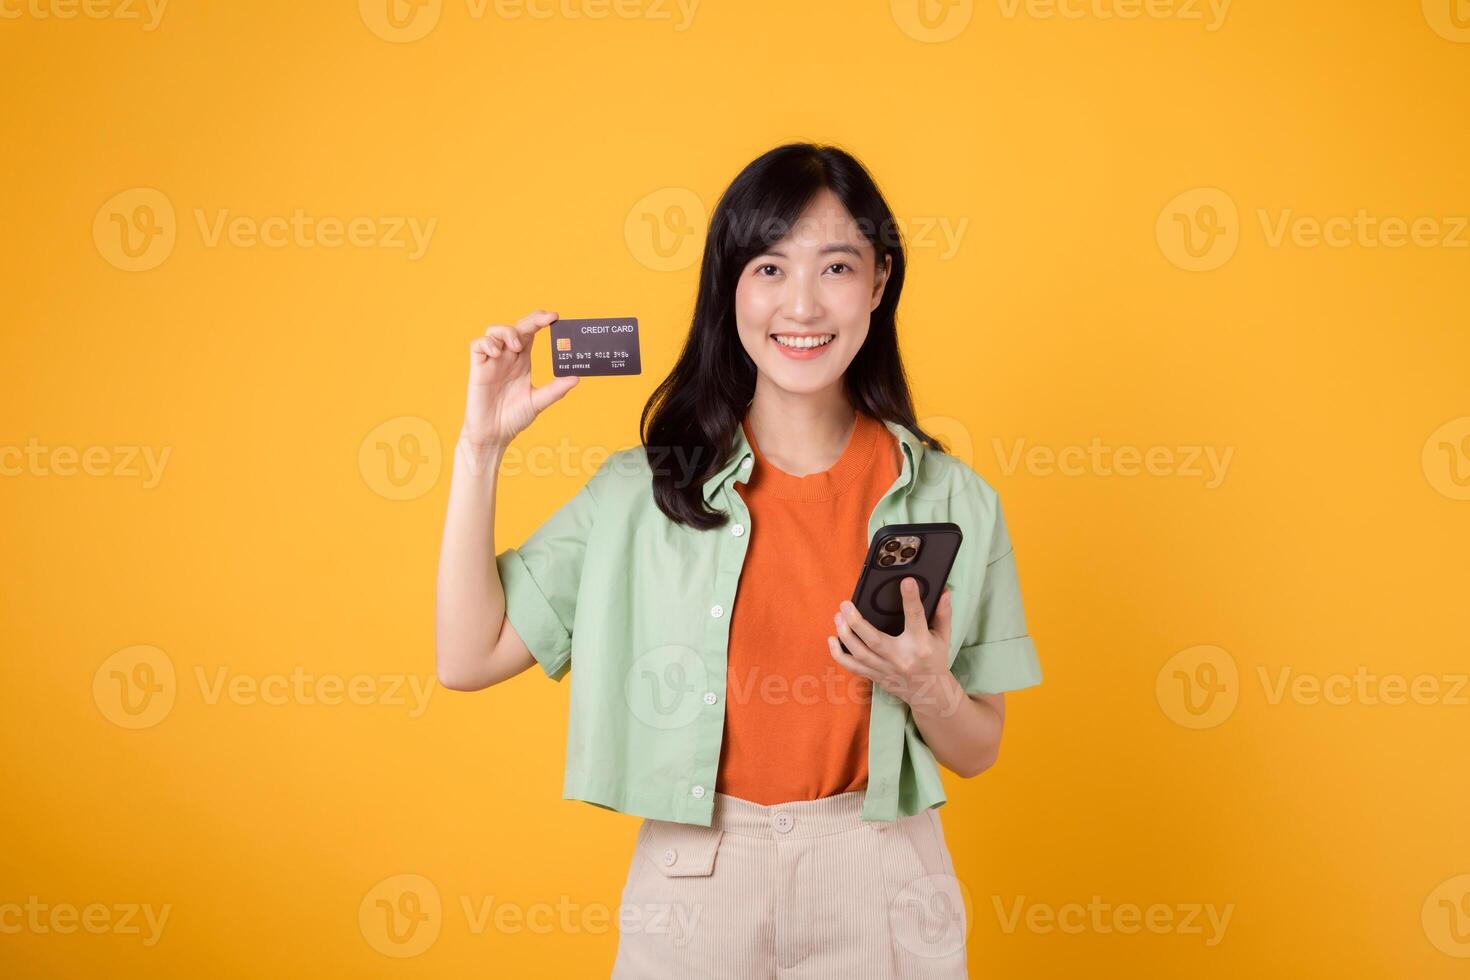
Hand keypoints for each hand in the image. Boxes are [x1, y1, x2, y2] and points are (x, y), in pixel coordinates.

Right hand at [460, 309, 577, 450]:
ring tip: (517, 346)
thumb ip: (555, 390)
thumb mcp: (538, 402)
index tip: (555, 317)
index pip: (531, 333)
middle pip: (516, 327)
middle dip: (530, 319)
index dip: (540, 321)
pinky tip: (497, 354)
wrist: (494, 435)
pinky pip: (478, 345)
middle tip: (544, 320)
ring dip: (507, 332)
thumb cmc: (514, 418)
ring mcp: (492, 361)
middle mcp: (507, 357)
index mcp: (523, 361)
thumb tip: (576, 378)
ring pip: (494, 331)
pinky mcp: (477, 368)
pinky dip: (487, 343)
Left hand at [828, 579, 960, 714]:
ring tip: (837, 616)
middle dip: (856, 622)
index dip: (911, 600)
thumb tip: (943, 591)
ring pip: (860, 654)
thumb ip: (943, 613)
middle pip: (874, 640)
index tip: (906, 581)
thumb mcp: (943, 637)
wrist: (930, 694)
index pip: (916, 618)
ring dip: (845, 635)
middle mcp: (901, 658)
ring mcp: (886, 669)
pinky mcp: (875, 676)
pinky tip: (831, 639)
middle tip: (845, 604)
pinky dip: (839, 654)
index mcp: (921, 644)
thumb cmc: (934, 660)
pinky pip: (853, 667)